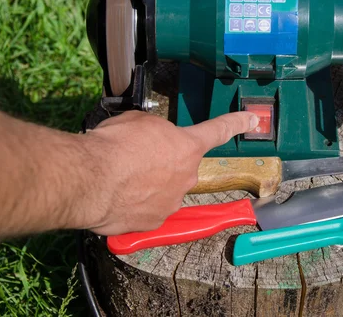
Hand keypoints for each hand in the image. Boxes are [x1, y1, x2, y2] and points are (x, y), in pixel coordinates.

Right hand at [77, 111, 257, 234]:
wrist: (90, 180)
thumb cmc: (114, 145)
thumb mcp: (138, 122)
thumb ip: (156, 131)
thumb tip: (153, 139)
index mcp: (187, 146)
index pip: (218, 130)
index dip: (236, 123)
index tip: (252, 120)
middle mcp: (187, 176)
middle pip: (181, 166)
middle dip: (164, 162)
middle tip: (135, 158)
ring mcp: (172, 202)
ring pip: (165, 189)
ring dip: (149, 184)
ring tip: (122, 178)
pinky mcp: (154, 222)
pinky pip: (148, 209)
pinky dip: (137, 203)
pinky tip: (119, 195)